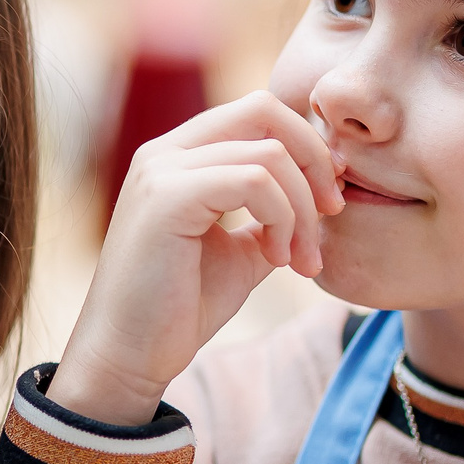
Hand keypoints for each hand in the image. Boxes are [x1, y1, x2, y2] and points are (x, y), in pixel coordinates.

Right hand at [53, 91, 342, 424]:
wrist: (130, 354)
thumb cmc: (180, 307)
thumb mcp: (241, 251)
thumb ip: (272, 214)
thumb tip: (324, 189)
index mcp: (177, 157)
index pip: (257, 113)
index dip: (307, 147)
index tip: (330, 202)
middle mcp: (163, 152)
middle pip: (263, 110)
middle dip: (315, 160)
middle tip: (332, 214)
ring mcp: (161, 170)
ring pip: (268, 153)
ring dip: (303, 209)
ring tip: (298, 260)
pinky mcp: (166, 197)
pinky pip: (255, 181)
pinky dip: (283, 218)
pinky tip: (277, 259)